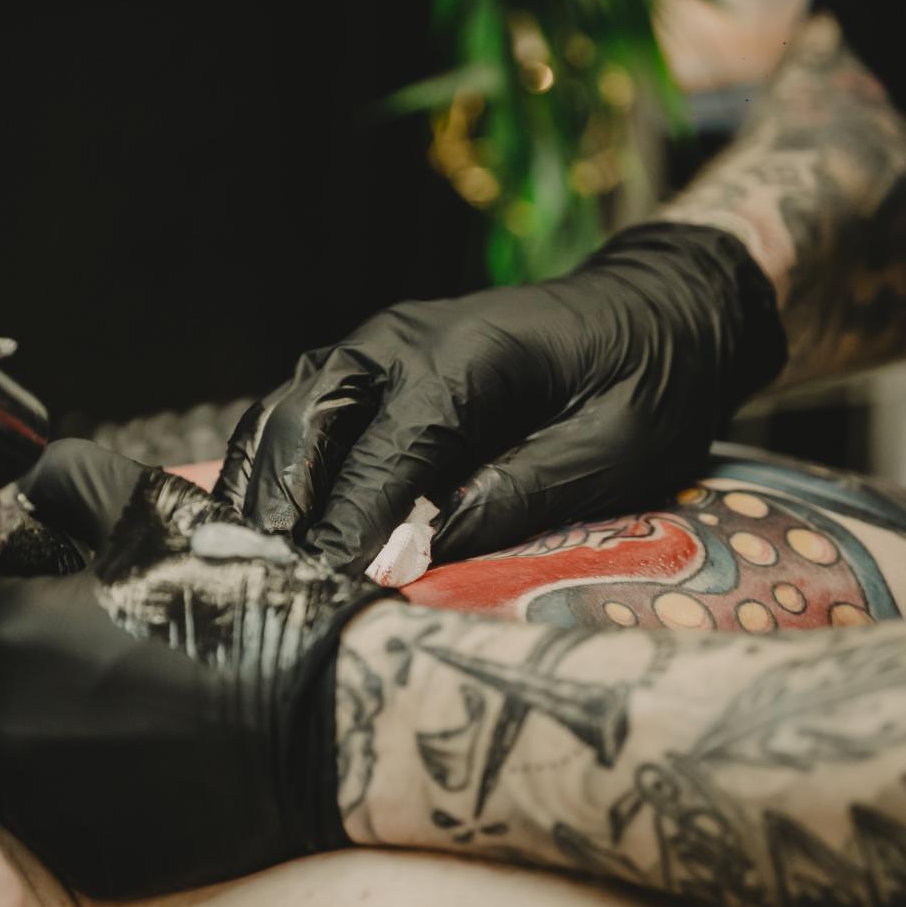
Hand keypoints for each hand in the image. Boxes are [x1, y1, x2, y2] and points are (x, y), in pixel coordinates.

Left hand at [0, 439, 391, 896]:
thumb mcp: (160, 512)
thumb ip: (70, 481)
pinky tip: (100, 735)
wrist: (329, 724)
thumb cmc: (247, 608)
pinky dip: (36, 766)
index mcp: (2, 633)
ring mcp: (32, 796)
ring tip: (42, 679)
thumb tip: (25, 487)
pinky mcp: (74, 846)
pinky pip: (20, 803)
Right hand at [216, 222, 786, 573]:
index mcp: (466, 359)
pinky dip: (274, 463)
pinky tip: (263, 517)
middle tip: (270, 582)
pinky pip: (303, 411)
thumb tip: (420, 553)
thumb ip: (521, 492)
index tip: (336, 594)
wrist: (657, 311)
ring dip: (262, 484)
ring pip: (288, 411)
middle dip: (281, 506)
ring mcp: (380, 346)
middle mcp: (404, 341)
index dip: (353, 531)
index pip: (384, 456)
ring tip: (248, 559)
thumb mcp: (617, 447)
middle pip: (307, 421)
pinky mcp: (376, 365)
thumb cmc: (649, 380)